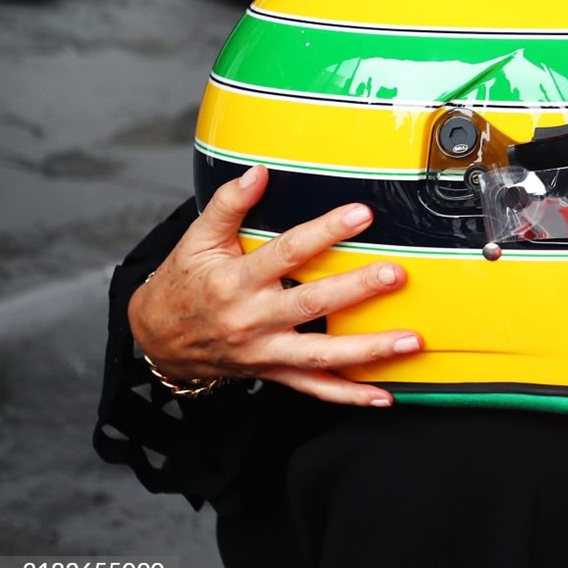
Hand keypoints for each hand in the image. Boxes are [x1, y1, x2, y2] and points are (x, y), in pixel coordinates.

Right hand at [127, 165, 420, 406]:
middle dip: (357, 289)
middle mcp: (252, 319)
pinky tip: (383, 395)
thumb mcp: (196, 241)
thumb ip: (227, 205)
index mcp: (236, 281)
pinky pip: (314, 389)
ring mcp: (265, 351)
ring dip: (369, 350)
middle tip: (396, 274)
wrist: (156, 340)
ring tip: (411, 340)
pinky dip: (349, 395)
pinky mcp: (272, 372)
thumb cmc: (182, 285)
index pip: (287, 252)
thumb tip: (256, 172)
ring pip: (322, 355)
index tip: (361, 214)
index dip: (325, 232)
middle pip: (312, 304)